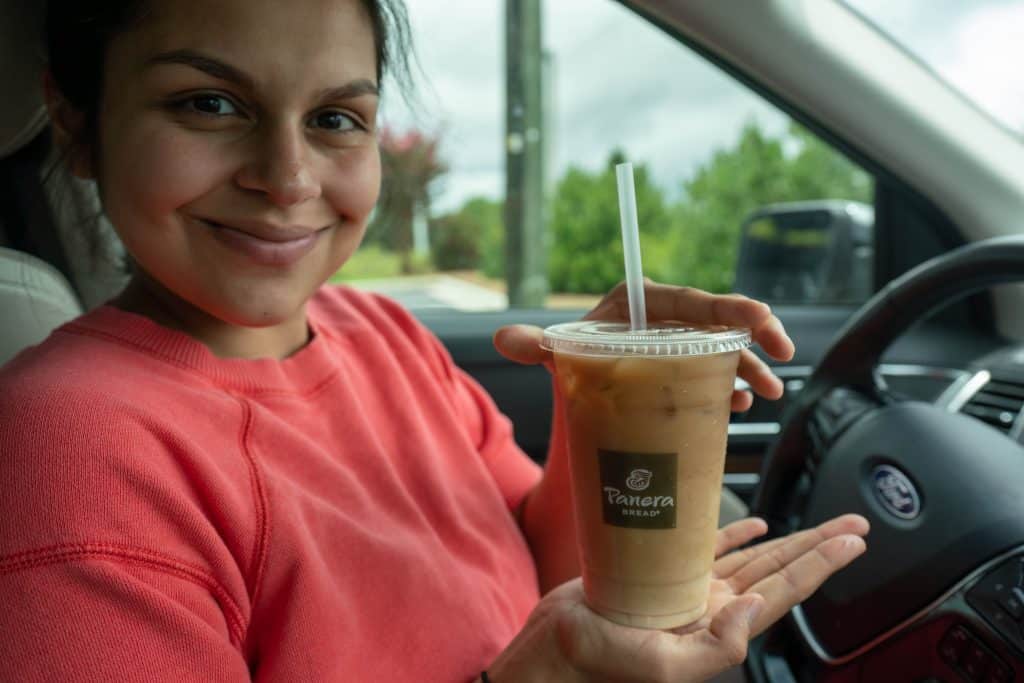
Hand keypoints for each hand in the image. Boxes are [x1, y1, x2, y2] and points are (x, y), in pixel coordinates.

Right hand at [485, 514, 867, 681]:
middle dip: (819, 548)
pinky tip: (757, 525)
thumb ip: (717, 646)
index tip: (853, 542)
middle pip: (779, 570)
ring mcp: (689, 590)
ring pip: (752, 557)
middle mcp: (711, 606)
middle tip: (856, 527)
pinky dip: (737, 534)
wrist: (556, 649)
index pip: (783, 590)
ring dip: (789, 540)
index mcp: (717, 625)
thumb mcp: (664, 665)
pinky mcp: (660, 573)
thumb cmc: (599, 660)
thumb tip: (756, 606)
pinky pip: (708, 548)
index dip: (821, 564)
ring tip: (822, 528)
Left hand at [494, 280, 794, 410]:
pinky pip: (719, 373)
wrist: (578, 378)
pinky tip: (739, 406)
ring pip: (726, 349)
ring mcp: (681, 345)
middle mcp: (667, 319)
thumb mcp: (561, 350)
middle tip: (781, 356)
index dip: (729, 307)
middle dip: (754, 336)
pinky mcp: (687, 370)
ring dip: (750, 368)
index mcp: (642, 302)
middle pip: (718, 322)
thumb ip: (537, 344)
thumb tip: (504, 340)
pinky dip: (733, 387)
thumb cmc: (572, 354)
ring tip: (765, 394)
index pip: (690, 300)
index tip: (760, 318)